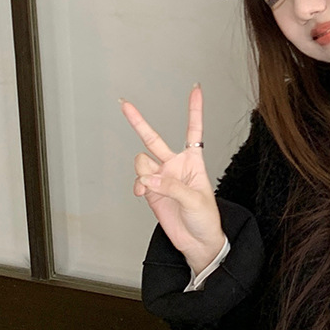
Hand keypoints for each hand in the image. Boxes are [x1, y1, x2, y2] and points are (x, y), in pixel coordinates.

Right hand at [120, 84, 224, 273]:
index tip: (195, 88)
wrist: (197, 241)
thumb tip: (149, 179)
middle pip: (153, 138)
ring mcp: (160, 177)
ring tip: (152, 188)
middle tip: (124, 104)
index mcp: (193, 161)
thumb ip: (172, 187)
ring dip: (144, 173)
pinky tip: (143, 193)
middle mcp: (174, 165)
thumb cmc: (206, 219)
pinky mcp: (151, 192)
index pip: (194, 130)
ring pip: (142, 162)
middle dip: (138, 121)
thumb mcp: (196, 200)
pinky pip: (138, 181)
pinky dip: (138, 186)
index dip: (194, 110)